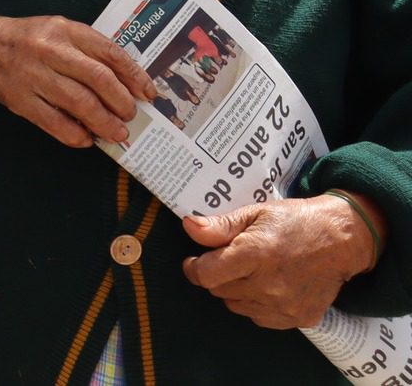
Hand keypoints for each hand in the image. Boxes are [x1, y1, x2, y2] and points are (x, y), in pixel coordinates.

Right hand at [0, 14, 155, 148]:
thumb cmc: (32, 40)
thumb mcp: (61, 31)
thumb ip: (90, 50)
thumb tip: (129, 84)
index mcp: (65, 29)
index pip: (109, 53)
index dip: (135, 76)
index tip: (148, 94)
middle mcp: (49, 49)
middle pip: (98, 79)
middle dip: (121, 103)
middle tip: (131, 116)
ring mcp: (33, 75)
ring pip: (79, 103)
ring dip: (104, 123)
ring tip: (117, 133)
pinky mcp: (20, 99)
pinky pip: (54, 123)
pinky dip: (76, 135)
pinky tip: (87, 138)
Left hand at [183, 194, 380, 328]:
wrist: (343, 239)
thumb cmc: (296, 221)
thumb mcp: (256, 213)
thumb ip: (221, 225)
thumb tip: (189, 227)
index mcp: (255, 255)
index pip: (206, 275)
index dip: (194, 268)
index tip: (194, 261)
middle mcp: (269, 285)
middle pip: (219, 291)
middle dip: (218, 275)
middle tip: (231, 261)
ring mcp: (285, 306)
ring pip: (237, 306)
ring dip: (237, 291)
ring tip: (253, 272)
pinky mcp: (299, 318)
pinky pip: (260, 318)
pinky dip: (257, 304)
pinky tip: (269, 286)